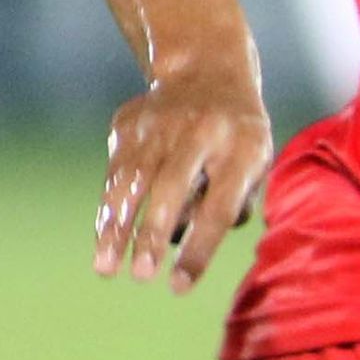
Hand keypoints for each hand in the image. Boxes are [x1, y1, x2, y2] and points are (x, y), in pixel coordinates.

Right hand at [92, 65, 271, 291]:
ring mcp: (159, 123)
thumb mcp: (256, 165)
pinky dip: (108, 209)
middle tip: (142, 276)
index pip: (219, 208)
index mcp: (243, 147)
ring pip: (131, 180)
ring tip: (106, 267)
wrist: (208, 73)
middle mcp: (200, 132)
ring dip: (117, 227)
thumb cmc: (240, 138)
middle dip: (153, 235)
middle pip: (172, 190)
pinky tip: (103, 242)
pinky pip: (115, 171)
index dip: (200, 250)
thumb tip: (191, 244)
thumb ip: (231, 206)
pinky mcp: (127, 122)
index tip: (179, 286)